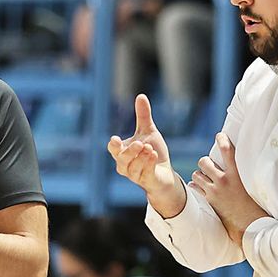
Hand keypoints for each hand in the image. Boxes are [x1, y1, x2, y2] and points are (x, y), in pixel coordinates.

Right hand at [107, 95, 183, 216]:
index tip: (116, 139)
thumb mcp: (149, 131)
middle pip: (121, 159)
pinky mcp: (146, 181)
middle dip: (129, 151)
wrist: (164, 173)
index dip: (114, 145)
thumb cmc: (152, 152)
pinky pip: (145, 173)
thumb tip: (141, 95)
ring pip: (133, 167)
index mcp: (122, 152)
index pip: (113, 149)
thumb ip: (143, 116)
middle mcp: (125, 165)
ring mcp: (135, 175)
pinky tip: (153, 155)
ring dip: (141, 157)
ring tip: (149, 148)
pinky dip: (148, 164)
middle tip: (139, 143)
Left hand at [189, 133, 268, 242]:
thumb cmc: (256, 203)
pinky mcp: (210, 201)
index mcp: (237, 174)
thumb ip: (245, 172)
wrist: (251, 223)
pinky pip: (194, 188)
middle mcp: (224, 181)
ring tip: (206, 178)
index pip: (227, 150)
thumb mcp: (253, 184)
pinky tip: (201, 188)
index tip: (220, 136)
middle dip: (205, 162)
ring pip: (196, 175)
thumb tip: (241, 161)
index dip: (222, 139)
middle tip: (210, 166)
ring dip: (200, 175)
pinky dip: (196, 186)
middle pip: (204, 162)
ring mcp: (215, 191)